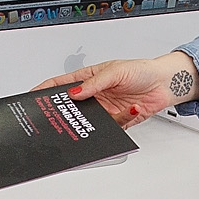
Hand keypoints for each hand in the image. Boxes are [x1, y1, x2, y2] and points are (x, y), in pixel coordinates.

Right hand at [33, 51, 198, 125]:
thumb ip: (94, 84)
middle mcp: (94, 95)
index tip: (34, 97)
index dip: (46, 91)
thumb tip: (75, 93)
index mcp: (89, 78)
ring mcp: (104, 110)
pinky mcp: (117, 121)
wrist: (165, 83)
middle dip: (66, 112)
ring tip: (104, 115)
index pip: (61, 84)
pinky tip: (131, 108)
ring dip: (96, 121)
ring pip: (90, 121)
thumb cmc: (141, 70)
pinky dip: (121, 120)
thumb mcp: (115, 71)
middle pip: (72, 107)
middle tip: (61, 117)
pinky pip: (112, 127)